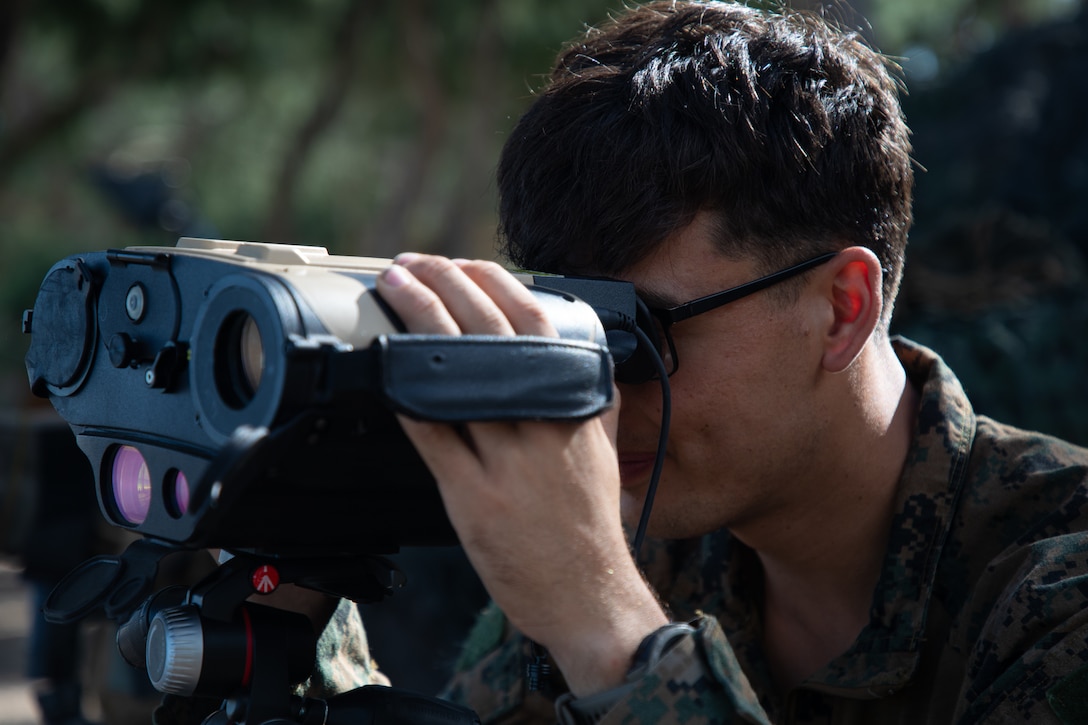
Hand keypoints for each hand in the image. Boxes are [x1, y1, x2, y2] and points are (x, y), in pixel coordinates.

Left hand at [375, 254, 667, 694]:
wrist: (589, 595)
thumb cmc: (592, 525)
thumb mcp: (603, 452)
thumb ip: (592, 403)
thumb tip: (587, 362)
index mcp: (572, 407)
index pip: (534, 324)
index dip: (492, 284)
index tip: (461, 263)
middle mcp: (541, 426)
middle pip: (488, 336)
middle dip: (445, 288)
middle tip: (411, 264)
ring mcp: (507, 463)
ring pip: (456, 377)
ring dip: (418, 325)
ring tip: (391, 293)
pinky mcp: (474, 498)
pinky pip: (434, 438)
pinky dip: (408, 400)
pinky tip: (384, 369)